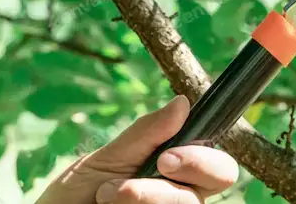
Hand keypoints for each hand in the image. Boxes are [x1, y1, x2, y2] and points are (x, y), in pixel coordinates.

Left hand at [36, 96, 237, 203]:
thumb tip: (183, 102)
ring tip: (106, 196)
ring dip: (146, 196)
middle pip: (219, 179)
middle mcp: (183, 196)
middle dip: (188, 169)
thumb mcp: (106, 158)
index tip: (167, 155)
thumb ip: (146, 134)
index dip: (203, 156)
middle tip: (153, 169)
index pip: (218, 162)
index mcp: (179, 171)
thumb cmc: (76, 194)